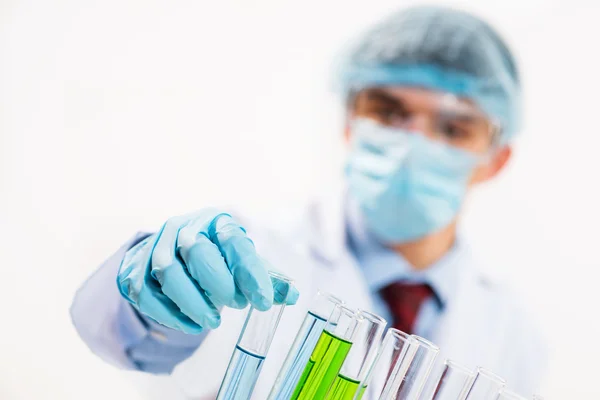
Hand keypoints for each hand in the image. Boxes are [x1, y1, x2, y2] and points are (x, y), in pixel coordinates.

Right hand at [117, 208, 298, 333]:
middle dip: (219, 284)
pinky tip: (191, 325)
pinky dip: (170, 313)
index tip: (264, 301)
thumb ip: (266, 278)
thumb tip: (293, 295)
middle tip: (236, 305)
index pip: (234, 243)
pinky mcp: (137, 268)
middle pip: (198, 252)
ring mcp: (157, 245)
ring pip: (168, 272)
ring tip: (212, 322)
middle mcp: (184, 227)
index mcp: (216, 222)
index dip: (250, 273)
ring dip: (193, 302)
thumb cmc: (216, 256)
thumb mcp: (242, 262)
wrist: (171, 249)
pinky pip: (148, 292)